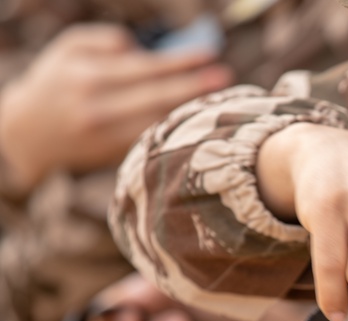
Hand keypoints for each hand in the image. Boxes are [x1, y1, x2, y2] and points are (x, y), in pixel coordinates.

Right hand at [0, 22, 231, 188]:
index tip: (210, 55)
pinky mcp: (115, 157)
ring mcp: (108, 137)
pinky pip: (155, 140)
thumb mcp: (69, 49)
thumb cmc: (55, 82)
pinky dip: (177, 130)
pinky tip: (197, 121)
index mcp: (89, 77)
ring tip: (218, 99)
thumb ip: (107, 41)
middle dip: (195, 86)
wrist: (26, 135)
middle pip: (158, 97)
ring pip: (160, 122)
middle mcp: (98, 109)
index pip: (146, 68)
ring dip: (192, 111)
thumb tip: (145, 48)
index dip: (181, 62)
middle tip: (226, 77)